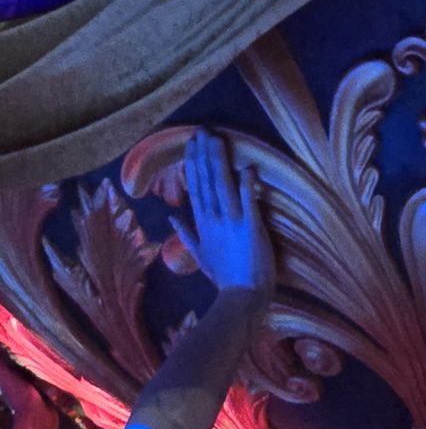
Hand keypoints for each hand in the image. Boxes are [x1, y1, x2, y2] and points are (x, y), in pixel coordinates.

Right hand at [174, 133, 274, 303]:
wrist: (242, 296)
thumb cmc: (224, 277)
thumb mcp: (199, 255)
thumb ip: (185, 234)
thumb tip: (171, 217)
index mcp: (202, 224)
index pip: (195, 188)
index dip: (193, 165)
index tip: (190, 145)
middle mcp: (213, 219)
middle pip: (206, 181)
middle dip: (203, 155)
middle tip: (201, 132)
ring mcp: (231, 222)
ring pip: (222, 185)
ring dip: (219, 161)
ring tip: (216, 139)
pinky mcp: (250, 227)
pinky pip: (248, 200)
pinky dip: (247, 183)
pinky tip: (247, 166)